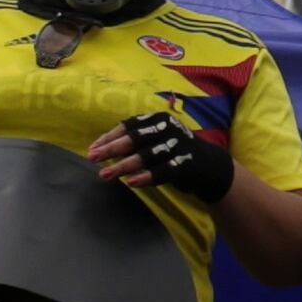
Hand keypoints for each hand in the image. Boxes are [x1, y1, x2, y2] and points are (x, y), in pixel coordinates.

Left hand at [97, 105, 229, 198]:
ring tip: (105, 175)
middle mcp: (169, 129)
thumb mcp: (156, 138)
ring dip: (123, 166)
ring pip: (146, 156)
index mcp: (159, 119)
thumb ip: (135, 140)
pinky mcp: (186, 164)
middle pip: (136, 139)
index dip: (109, 137)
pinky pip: (163, 171)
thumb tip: (100, 147)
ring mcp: (178, 146)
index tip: (92, 149)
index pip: (130, 125)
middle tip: (93, 158)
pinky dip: (146, 177)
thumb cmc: (173, 151)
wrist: (209, 165)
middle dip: (112, 149)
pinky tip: (131, 183)